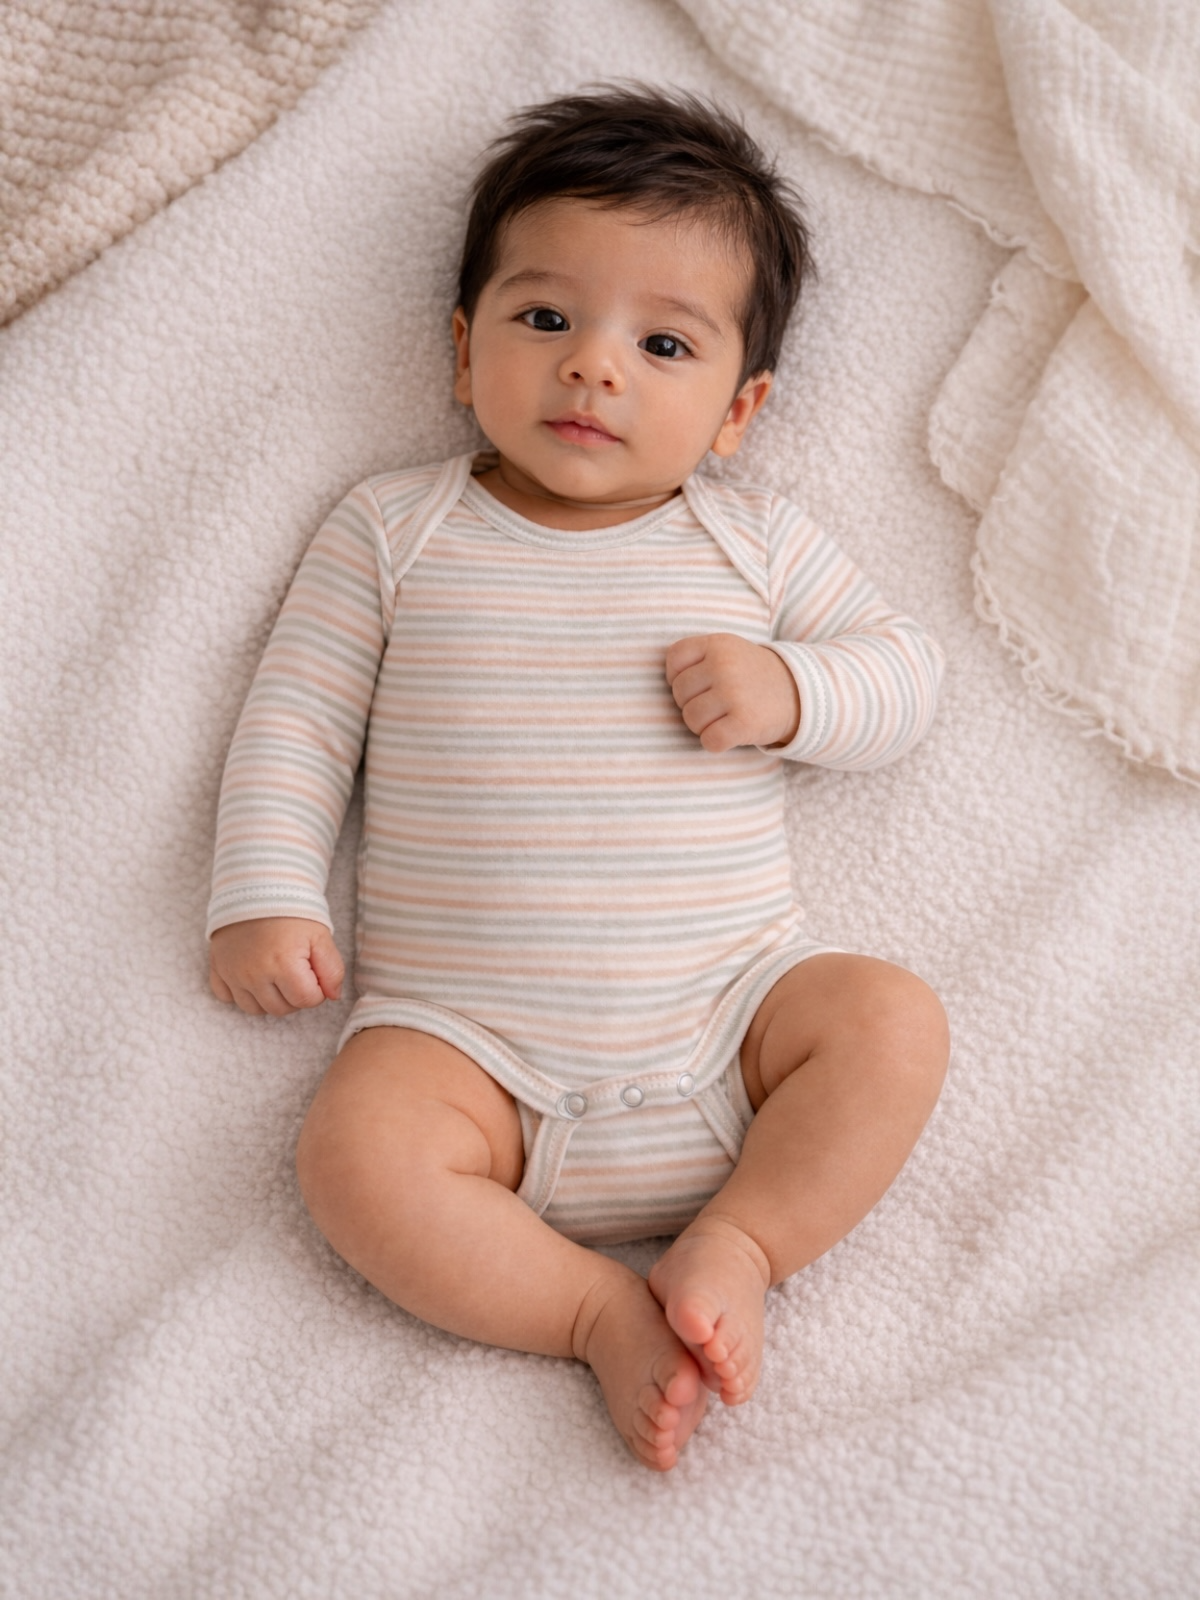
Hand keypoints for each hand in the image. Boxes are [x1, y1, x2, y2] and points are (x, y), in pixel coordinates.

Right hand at [209, 917, 344, 1016]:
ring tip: (277, 976)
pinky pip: (227, 997)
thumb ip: (332, 970)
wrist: (258, 888)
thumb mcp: (320, 936)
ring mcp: (232, 973)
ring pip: (255, 1009)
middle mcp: (254, 974)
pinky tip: (253, 975)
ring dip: (269, 999)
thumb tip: (332, 996)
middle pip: (281, 1009)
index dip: (316, 990)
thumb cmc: (292, 912)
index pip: (306, 1001)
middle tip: (297, 973)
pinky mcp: (218, 969)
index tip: (314, 973)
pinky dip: (241, 993)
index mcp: (282, 965)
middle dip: (294, 996)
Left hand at [665, 633, 800, 752]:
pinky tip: (731, 733)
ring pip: (690, 720)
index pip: (674, 660)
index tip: (699, 684)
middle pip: (679, 694)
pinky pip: (709, 741)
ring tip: (725, 718)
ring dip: (703, 725)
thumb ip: (696, 657)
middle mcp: (725, 665)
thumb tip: (662, 682)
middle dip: (693, 703)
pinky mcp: (744, 722)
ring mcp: (735, 694)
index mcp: (718, 644)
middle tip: (718, 704)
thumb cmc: (752, 676)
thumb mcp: (729, 651)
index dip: (678, 677)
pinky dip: (716, 743)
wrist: (800, 695)